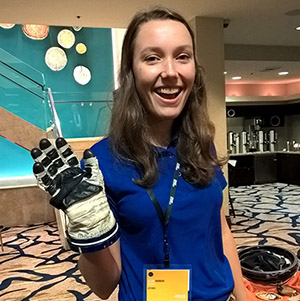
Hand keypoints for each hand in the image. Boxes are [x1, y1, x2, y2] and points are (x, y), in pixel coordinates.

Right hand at [31, 137, 118, 252]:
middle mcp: (66, 175)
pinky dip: (41, 174)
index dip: (63, 148)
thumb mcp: (95, 175)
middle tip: (44, 141)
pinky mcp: (55, 191)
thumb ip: (92, 163)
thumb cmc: (95, 193)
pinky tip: (37, 165)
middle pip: (55, 160)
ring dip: (42, 159)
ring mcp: (59, 182)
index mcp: (76, 170)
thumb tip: (89, 151)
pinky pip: (46, 181)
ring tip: (36, 150)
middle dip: (49, 151)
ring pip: (48, 169)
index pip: (68, 156)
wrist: (90, 209)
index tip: (59, 139)